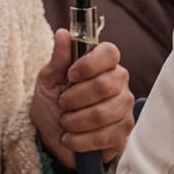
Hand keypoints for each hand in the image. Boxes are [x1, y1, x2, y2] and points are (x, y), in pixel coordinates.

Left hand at [30, 28, 135, 168]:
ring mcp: (124, 109)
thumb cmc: (52, 101)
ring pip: (103, 113)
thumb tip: (63, 33)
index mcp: (104, 64)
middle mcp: (120, 83)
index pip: (110, 53)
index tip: (70, 75)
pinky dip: (80, 140)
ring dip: (75, 121)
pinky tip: (71, 138)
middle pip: (105, 85)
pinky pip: (105, 136)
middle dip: (75, 98)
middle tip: (63, 103)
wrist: (50, 135)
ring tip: (65, 122)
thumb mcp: (49, 79)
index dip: (90, 64)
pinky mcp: (123, 134)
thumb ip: (59, 58)